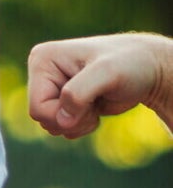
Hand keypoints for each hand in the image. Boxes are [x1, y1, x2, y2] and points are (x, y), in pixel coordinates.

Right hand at [27, 33, 172, 138]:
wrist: (149, 69)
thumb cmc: (132, 64)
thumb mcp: (107, 73)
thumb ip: (79, 93)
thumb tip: (61, 122)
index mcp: (42, 60)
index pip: (37, 107)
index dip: (64, 114)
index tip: (91, 100)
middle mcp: (42, 73)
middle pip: (42, 119)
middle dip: (72, 119)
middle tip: (95, 102)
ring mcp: (52, 87)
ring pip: (50, 125)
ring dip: (77, 124)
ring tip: (96, 104)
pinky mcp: (62, 100)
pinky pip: (61, 127)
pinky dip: (80, 125)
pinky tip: (95, 108)